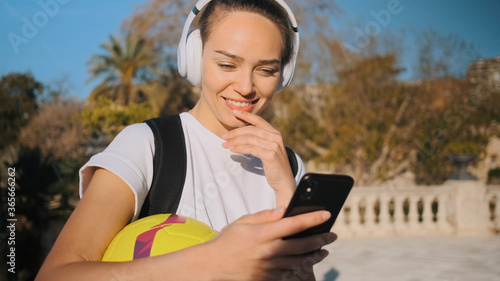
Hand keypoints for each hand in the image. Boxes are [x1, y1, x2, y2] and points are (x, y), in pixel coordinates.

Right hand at [202, 207, 336, 280]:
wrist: (213, 265)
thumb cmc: (229, 240)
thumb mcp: (244, 222)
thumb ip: (266, 215)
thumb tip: (286, 209)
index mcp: (264, 234)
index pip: (294, 224)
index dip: (313, 218)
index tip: (326, 214)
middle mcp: (269, 251)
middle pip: (303, 245)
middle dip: (321, 239)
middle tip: (332, 236)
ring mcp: (269, 267)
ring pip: (299, 262)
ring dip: (314, 255)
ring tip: (323, 251)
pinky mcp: (267, 278)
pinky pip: (289, 274)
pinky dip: (299, 267)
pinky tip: (305, 263)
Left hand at [222, 109, 295, 204]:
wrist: (284, 180)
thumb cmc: (273, 165)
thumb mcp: (268, 148)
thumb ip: (260, 140)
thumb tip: (240, 134)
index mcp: (275, 133)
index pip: (259, 121)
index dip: (246, 115)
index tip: (235, 112)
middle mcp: (276, 137)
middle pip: (252, 130)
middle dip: (236, 132)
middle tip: (224, 136)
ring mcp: (274, 146)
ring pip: (250, 139)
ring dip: (235, 141)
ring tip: (225, 144)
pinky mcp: (270, 155)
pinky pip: (251, 149)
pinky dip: (240, 148)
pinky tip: (233, 150)